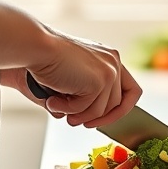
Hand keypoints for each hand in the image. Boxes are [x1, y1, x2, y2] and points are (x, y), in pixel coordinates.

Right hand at [9, 32, 141, 127]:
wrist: (36, 47)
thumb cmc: (45, 60)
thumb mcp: (72, 77)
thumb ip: (85, 95)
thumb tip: (85, 119)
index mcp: (110, 58)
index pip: (131, 90)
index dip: (120, 110)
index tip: (101, 119)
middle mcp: (114, 62)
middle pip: (117, 104)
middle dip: (95, 118)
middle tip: (73, 120)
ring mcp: (109, 71)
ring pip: (101, 110)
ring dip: (77, 114)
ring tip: (57, 106)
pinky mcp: (100, 81)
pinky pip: (88, 109)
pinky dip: (68, 109)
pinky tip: (53, 100)